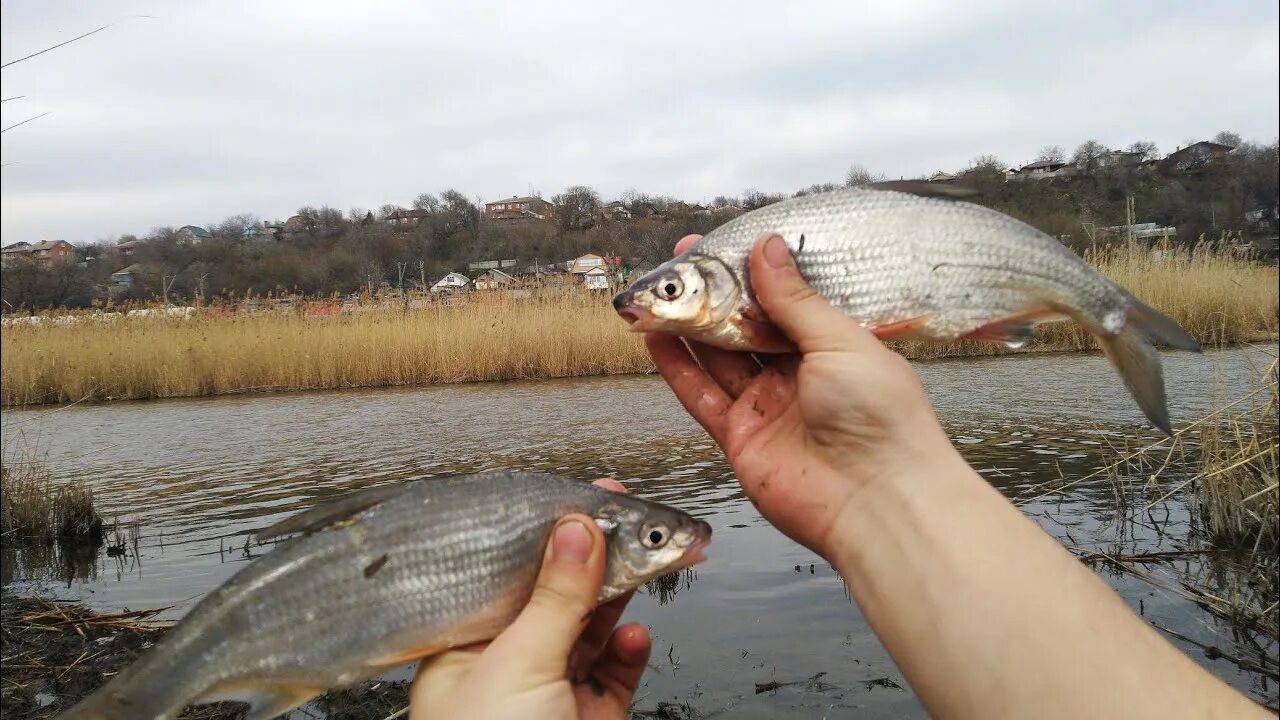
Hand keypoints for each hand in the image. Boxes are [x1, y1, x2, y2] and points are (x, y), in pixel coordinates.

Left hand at [409, 479, 650, 719]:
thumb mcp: (518, 663)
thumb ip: (554, 599)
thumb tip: (578, 532)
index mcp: (466, 645)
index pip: (513, 573)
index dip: (550, 535)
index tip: (586, 500)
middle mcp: (508, 663)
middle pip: (559, 595)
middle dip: (598, 558)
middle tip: (633, 522)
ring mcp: (552, 688)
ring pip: (593, 627)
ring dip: (620, 596)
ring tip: (645, 565)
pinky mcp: (591, 713)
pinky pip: (616, 668)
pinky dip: (631, 647)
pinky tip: (633, 635)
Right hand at [646, 233, 962, 556]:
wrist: (877, 499)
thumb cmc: (881, 417)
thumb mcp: (840, 340)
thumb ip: (794, 299)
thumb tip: (768, 248)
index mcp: (833, 346)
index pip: (783, 300)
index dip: (751, 273)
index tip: (720, 246)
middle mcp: (799, 374)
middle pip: (746, 327)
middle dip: (714, 296)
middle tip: (682, 265)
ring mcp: (768, 407)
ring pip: (719, 358)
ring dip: (689, 327)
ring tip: (659, 296)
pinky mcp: (742, 438)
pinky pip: (703, 397)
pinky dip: (679, 369)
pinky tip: (659, 340)